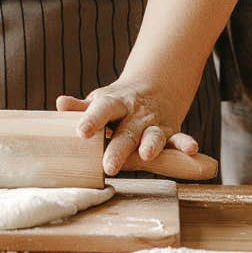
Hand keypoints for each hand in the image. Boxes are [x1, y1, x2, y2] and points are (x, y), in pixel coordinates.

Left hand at [56, 81, 202, 175]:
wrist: (154, 86)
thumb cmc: (117, 102)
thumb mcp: (100, 100)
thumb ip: (81, 107)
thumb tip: (60, 104)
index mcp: (114, 103)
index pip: (101, 110)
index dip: (91, 120)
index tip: (81, 133)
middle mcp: (135, 114)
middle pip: (125, 131)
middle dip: (118, 149)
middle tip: (108, 166)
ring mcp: (154, 123)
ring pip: (153, 135)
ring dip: (151, 145)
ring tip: (146, 156)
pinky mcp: (170, 132)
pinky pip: (179, 139)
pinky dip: (185, 144)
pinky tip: (191, 150)